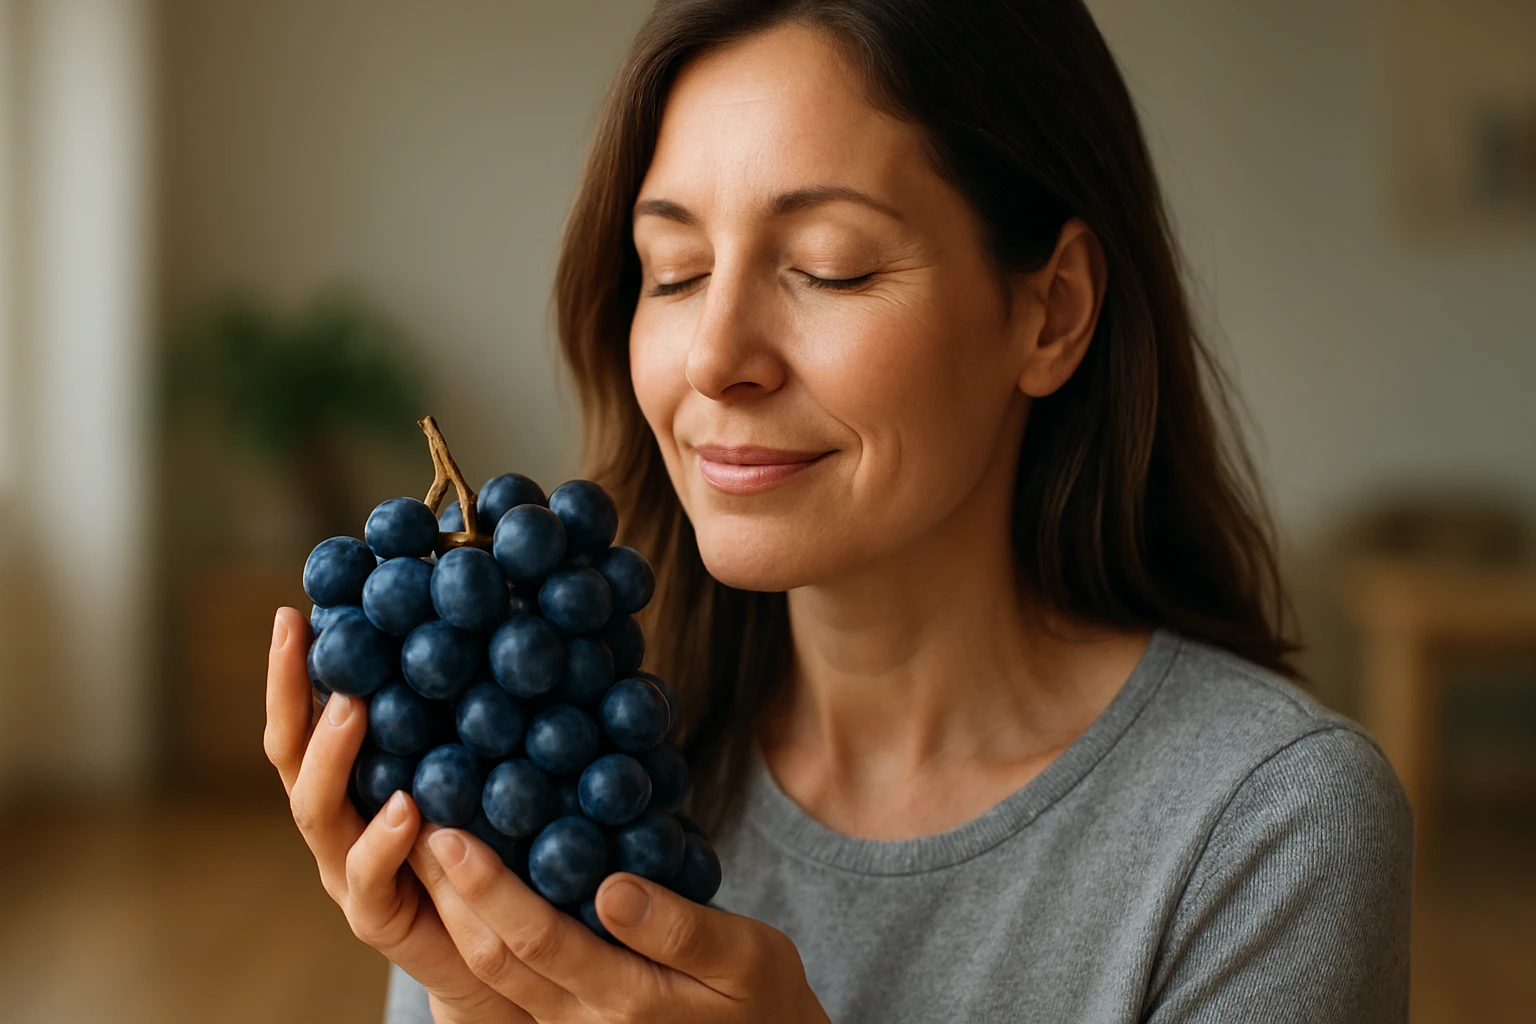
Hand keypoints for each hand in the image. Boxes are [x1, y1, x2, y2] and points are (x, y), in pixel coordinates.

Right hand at [263, 606, 525, 1023]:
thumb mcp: (475, 777)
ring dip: (333, 756)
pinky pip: (368, 879)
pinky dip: (383, 842)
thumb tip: (502, 634)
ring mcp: (349, 872)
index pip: (307, 718)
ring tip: (354, 707)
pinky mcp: (378, 919)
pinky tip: (407, 809)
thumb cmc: (489, 851)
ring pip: (317, 812)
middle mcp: (338, 823)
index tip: (296, 611)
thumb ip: (466, 727)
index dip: (294, 671)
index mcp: (353, 783)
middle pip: (291, 755)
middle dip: (293, 694)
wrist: (502, 955)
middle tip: (311, 639)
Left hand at [414, 825, 832, 1023]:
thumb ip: (681, 929)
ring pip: (485, 978)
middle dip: (447, 890)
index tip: (451, 830)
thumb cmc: (762, 1001)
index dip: (488, 886)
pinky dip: (469, 939)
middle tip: (412, 820)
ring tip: (420, 848)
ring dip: (447, 913)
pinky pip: (500, 990)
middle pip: (494, 958)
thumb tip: (612, 888)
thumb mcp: (748, 959)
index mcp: (627, 1002)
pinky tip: (456, 894)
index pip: (538, 940)